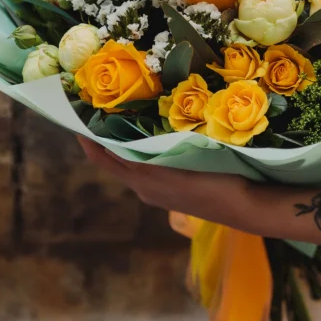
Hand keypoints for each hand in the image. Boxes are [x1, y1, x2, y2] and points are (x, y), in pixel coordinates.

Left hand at [78, 136, 266, 233]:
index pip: (104, 158)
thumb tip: (119, 137)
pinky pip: (145, 171)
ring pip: (130, 166)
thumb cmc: (215, 179)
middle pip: (113, 162)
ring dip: (120, 147)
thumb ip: (151, 151)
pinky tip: (147, 139)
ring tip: (120, 120)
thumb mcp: (180, 159)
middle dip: (101, 140)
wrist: (243, 206)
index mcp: (143, 180)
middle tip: (96, 113)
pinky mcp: (170, 195)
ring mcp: (157, 194)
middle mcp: (144, 189)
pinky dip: (137, 155)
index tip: (77, 119)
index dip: (88, 140)